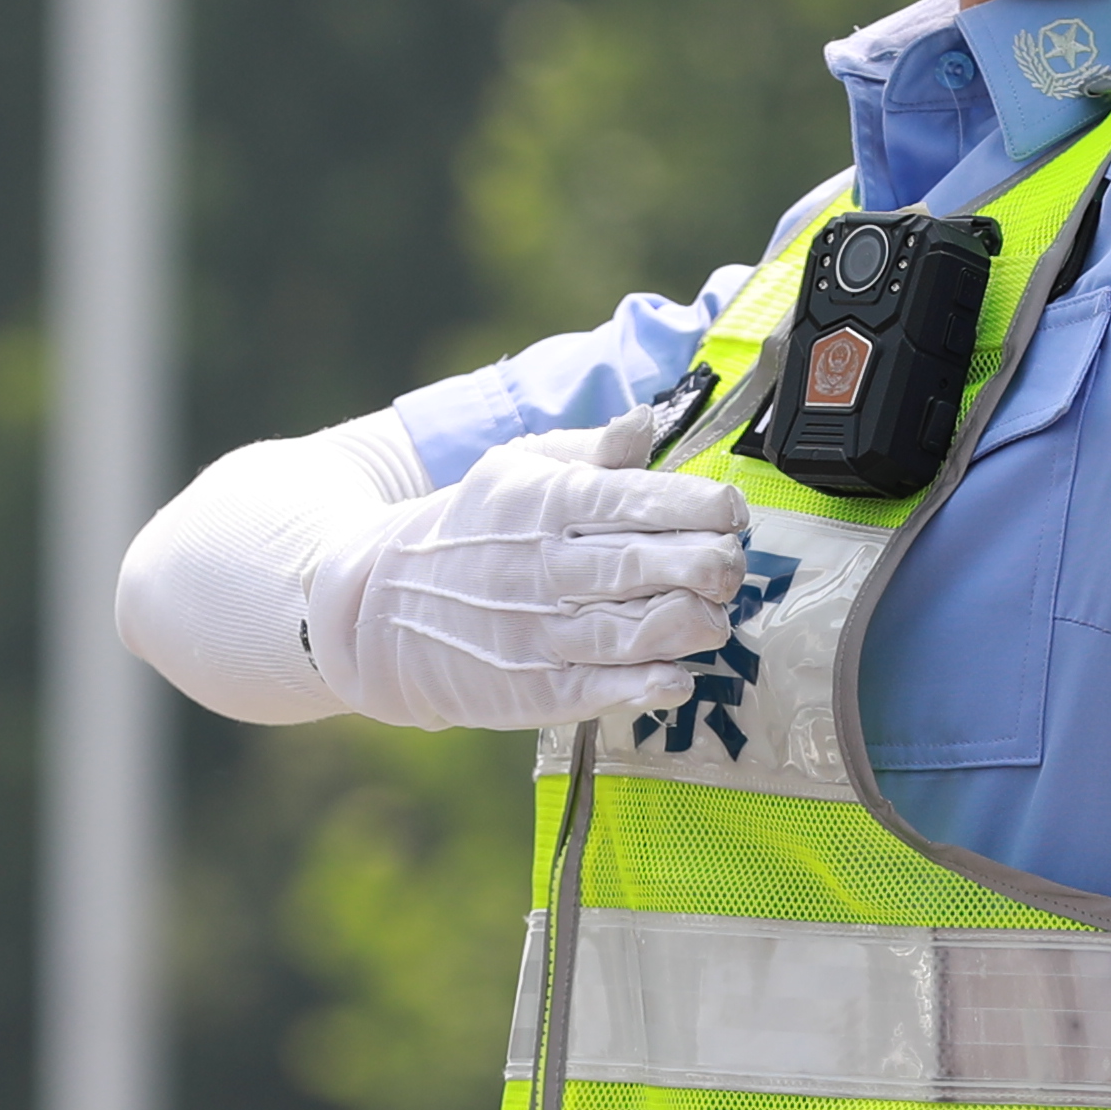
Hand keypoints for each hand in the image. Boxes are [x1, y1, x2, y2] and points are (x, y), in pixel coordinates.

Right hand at [305, 420, 758, 731]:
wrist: (379, 608)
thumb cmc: (471, 531)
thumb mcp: (515, 470)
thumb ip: (592, 450)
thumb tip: (649, 420)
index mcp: (544, 503)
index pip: (632, 499)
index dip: (696, 506)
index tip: (731, 511)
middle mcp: (542, 567)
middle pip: (638, 567)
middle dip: (704, 566)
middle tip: (731, 566)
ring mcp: (535, 631)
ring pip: (626, 632)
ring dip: (685, 626)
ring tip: (714, 618)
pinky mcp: (531, 688)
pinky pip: (597, 689)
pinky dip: (643, 687)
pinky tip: (678, 679)